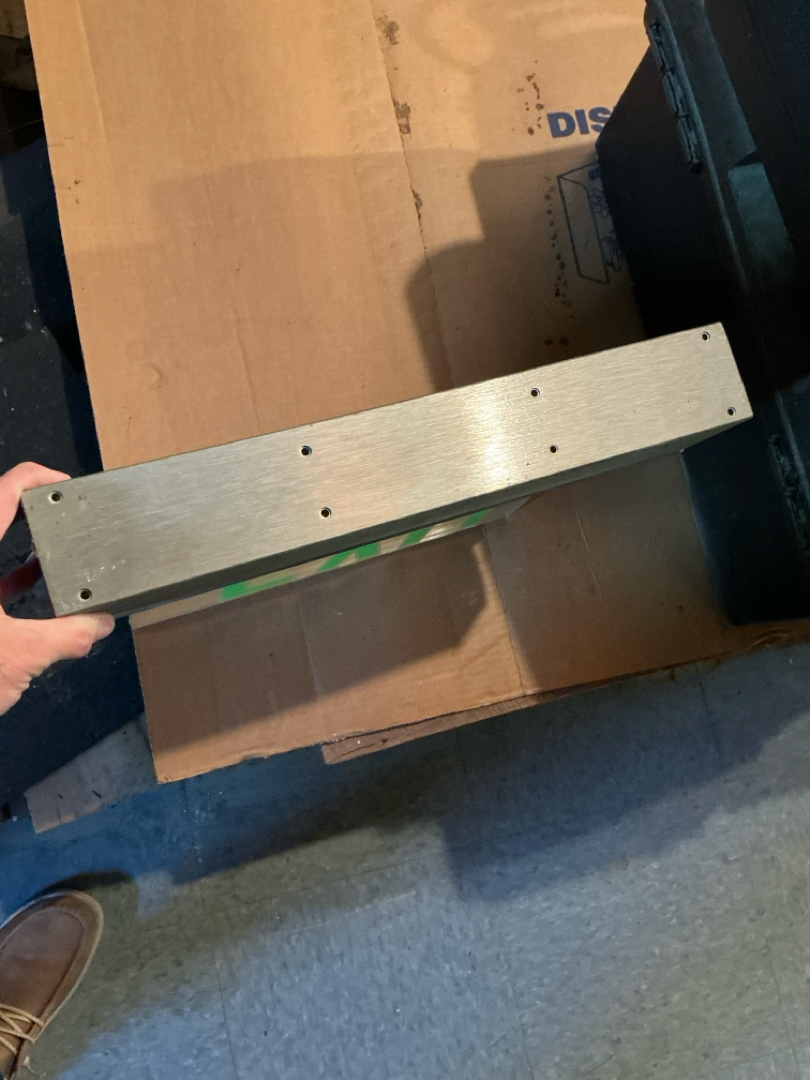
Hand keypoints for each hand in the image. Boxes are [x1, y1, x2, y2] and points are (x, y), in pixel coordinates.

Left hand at [0, 462, 114, 715]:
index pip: (1, 492)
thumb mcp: (21, 656)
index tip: (65, 486)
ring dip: (21, 541)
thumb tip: (98, 625)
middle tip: (66, 514)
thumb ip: (68, 636)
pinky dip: (9, 574)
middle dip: (33, 511)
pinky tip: (33, 584)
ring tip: (58, 546)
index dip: (36, 480)